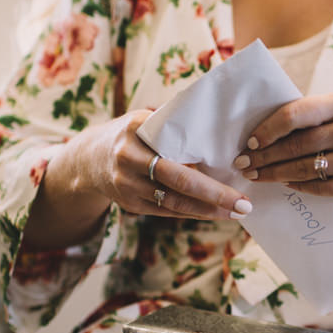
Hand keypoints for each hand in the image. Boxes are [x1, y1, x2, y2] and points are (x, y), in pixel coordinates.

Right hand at [76, 109, 252, 219]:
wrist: (88, 160)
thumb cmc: (131, 135)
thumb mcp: (145, 120)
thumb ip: (174, 121)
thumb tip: (219, 119)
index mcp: (136, 129)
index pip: (177, 149)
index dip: (207, 164)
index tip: (239, 170)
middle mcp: (129, 158)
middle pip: (179, 182)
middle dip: (216, 196)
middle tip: (245, 205)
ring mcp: (127, 185)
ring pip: (175, 203)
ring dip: (209, 211)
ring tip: (237, 212)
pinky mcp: (130, 205)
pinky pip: (167, 212)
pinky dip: (193, 213)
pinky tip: (215, 213)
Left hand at [232, 91, 332, 200]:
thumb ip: (311, 114)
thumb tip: (261, 129)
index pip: (296, 114)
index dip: (269, 129)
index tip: (251, 141)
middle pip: (297, 145)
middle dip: (265, 156)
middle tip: (243, 164)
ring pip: (304, 168)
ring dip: (274, 174)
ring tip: (257, 176)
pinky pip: (319, 187)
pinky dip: (297, 185)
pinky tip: (284, 183)